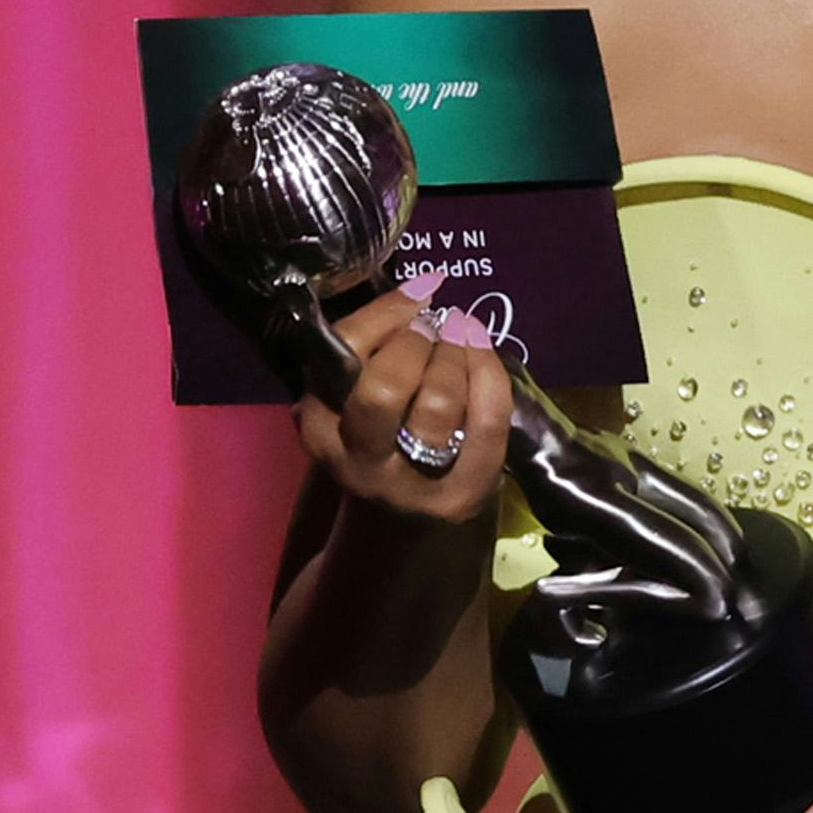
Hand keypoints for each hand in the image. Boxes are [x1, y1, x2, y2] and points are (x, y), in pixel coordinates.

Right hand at [294, 283, 514, 523]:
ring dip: (456, 356)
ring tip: (461, 337)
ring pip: (437, 404)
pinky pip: (486, 425)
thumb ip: (368, 350)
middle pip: (384, 387)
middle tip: (435, 325)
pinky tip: (484, 359)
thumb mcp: (350, 399)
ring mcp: (411, 483)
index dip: (387, 313)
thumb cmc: (378, 441)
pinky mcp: (460, 494)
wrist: (401, 523)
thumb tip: (423, 288)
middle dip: (417, 342)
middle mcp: (359, 460)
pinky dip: (491, 379)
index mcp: (322, 426)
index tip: (420, 292)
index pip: (345, 353)